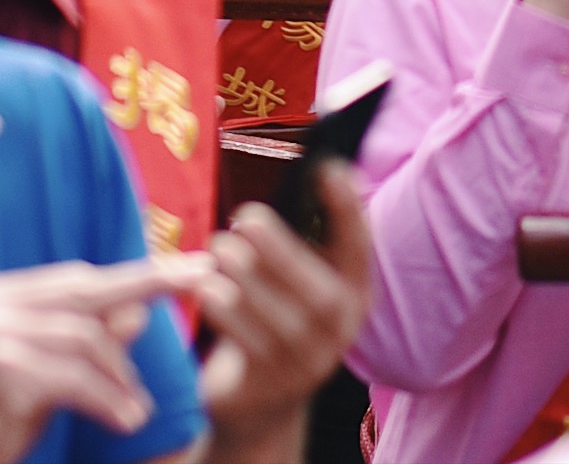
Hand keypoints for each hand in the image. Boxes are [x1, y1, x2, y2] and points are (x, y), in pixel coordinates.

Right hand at [0, 258, 184, 463]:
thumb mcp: (42, 379)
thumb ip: (83, 346)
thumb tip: (137, 315)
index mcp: (13, 301)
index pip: (82, 280)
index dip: (138, 272)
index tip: (192, 263)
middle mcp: (6, 306)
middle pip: (87, 289)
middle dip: (150, 279)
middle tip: (202, 275)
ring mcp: (3, 335)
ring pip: (84, 338)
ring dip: (120, 373)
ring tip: (139, 409)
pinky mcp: (7, 371)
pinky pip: (71, 380)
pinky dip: (106, 397)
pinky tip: (127, 418)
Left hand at [199, 170, 372, 463]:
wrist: (261, 405)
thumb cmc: (279, 320)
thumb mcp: (303, 284)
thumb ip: (307, 242)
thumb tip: (301, 178)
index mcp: (355, 293)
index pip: (360, 245)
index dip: (348, 207)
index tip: (329, 167)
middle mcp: (340, 328)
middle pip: (317, 288)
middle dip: (280, 248)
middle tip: (245, 216)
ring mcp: (307, 361)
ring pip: (277, 315)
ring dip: (243, 277)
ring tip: (218, 248)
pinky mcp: (270, 383)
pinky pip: (246, 342)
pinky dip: (224, 312)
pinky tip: (204, 288)